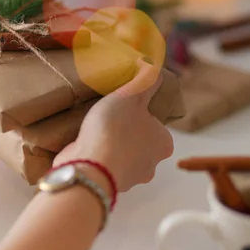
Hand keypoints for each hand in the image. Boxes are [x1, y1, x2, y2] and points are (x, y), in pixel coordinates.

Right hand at [54, 59, 173, 191]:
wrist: (88, 168)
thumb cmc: (114, 130)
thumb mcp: (131, 95)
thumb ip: (145, 80)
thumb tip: (153, 66)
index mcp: (164, 143)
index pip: (155, 124)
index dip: (138, 113)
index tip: (122, 107)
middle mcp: (152, 165)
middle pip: (139, 141)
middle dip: (124, 132)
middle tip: (105, 118)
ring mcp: (130, 178)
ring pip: (121, 156)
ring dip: (109, 146)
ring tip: (92, 132)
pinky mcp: (107, 184)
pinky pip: (104, 166)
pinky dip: (97, 158)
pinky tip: (85, 147)